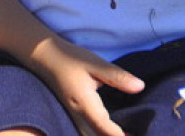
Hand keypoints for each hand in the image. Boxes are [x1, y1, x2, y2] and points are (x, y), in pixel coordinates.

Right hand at [28, 36, 143, 135]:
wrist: (44, 57)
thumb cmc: (70, 58)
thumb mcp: (94, 63)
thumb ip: (116, 76)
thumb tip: (140, 86)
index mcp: (85, 104)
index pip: (105, 128)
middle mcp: (78, 116)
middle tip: (136, 135)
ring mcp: (74, 117)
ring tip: (128, 135)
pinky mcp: (74, 116)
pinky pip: (89, 132)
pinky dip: (101, 133)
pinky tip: (113, 131)